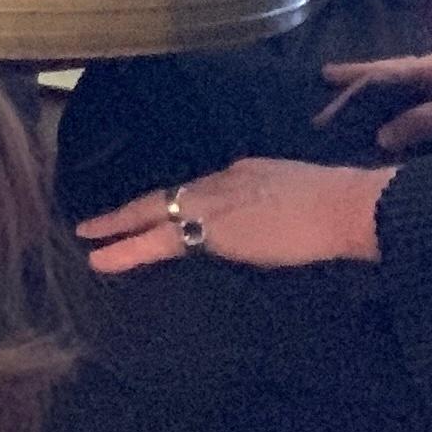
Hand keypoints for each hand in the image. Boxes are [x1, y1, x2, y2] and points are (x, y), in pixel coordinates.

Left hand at [76, 157, 391, 273]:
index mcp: (244, 173)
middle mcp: (220, 181)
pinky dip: (125, 249)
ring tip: (87, 234)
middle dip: (131, 209)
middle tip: (97, 221)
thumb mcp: (299, 197)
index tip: (164, 209)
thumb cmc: (340, 209)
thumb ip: (276, 207)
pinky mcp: (207, 229)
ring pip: (152, 213)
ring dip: (117, 226)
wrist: (344, 205)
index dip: (179, 201)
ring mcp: (210, 202)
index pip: (201, 189)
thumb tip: (274, 223)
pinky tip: (99, 258)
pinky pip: (155, 241)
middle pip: (166, 194)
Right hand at [315, 48, 431, 151]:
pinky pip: (416, 115)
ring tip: (341, 115)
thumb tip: (381, 136)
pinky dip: (394, 122)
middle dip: (356, 89)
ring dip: (372, 106)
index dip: (355, 82)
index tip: (323, 91)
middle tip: (320, 101)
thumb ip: (430, 118)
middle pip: (390, 78)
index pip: (388, 71)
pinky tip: (380, 136)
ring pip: (401, 96)